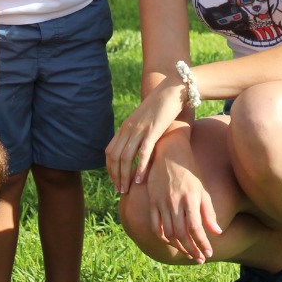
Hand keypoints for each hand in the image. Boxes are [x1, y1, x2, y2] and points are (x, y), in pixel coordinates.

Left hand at [106, 76, 185, 193]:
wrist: (172, 91)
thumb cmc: (161, 108)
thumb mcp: (144, 121)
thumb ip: (138, 133)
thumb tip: (136, 148)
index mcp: (125, 127)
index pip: (110, 151)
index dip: (110, 168)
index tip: (114, 181)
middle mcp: (128, 129)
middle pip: (115, 157)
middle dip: (115, 176)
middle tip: (119, 191)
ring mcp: (140, 130)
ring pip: (126, 158)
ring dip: (124, 176)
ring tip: (127, 190)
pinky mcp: (152, 131)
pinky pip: (143, 153)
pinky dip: (140, 168)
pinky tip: (139, 180)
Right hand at [148, 148, 221, 263]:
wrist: (169, 153)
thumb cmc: (189, 171)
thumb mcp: (202, 189)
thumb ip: (208, 211)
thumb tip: (217, 232)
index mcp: (190, 198)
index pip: (196, 228)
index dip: (202, 243)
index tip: (208, 253)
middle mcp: (175, 202)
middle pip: (182, 234)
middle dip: (192, 250)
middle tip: (200, 259)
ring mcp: (161, 202)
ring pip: (169, 233)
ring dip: (179, 247)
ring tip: (189, 253)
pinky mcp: (152, 201)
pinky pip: (155, 225)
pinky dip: (163, 237)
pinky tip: (171, 242)